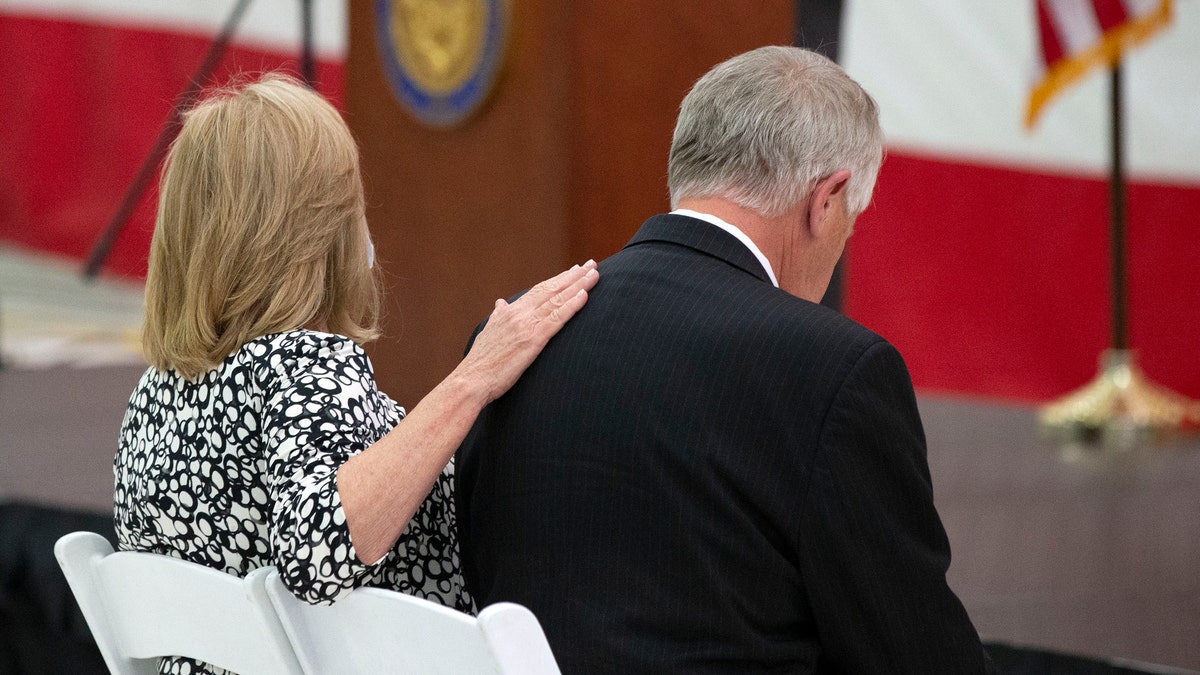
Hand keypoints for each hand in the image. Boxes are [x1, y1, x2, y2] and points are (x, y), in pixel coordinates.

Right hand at [458, 260, 598, 402]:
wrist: (472, 379)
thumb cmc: (481, 362)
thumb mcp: (488, 332)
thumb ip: (498, 316)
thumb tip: (501, 302)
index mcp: (510, 311)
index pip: (539, 290)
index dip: (558, 279)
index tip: (574, 270)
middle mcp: (520, 313)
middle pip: (551, 289)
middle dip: (574, 276)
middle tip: (591, 264)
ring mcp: (527, 325)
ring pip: (557, 300)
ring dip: (579, 285)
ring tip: (594, 274)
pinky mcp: (533, 340)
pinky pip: (557, 319)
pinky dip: (572, 305)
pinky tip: (585, 295)